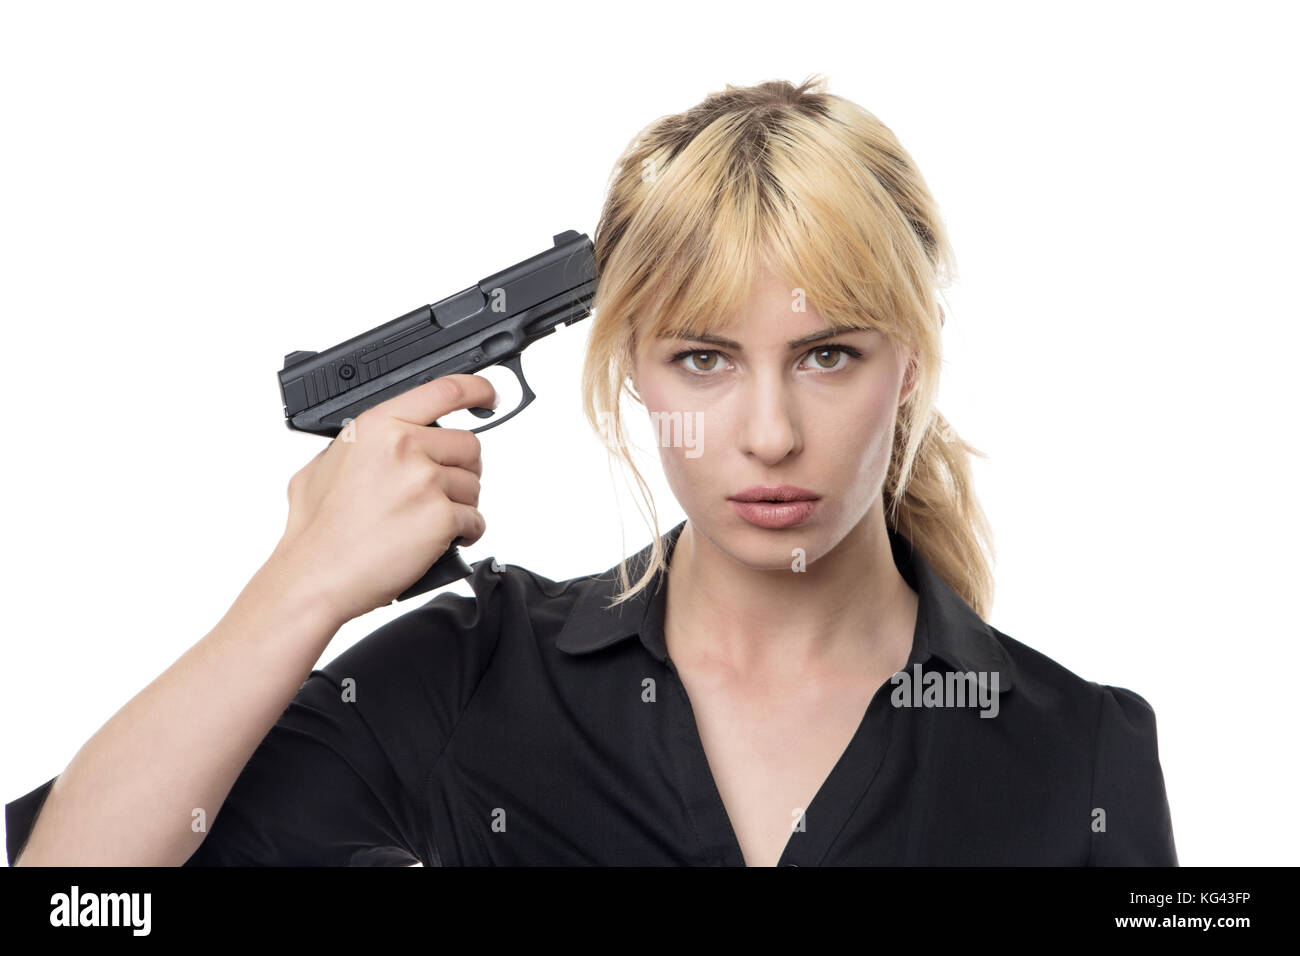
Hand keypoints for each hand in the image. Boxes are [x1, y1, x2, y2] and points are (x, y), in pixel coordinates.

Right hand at [272, 373, 495, 624]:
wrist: (315, 577)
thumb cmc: (316, 531)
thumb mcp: (322, 466)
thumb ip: (360, 444)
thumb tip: (382, 438)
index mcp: (377, 426)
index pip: (444, 391)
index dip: (476, 390)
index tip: (488, 396)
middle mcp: (404, 446)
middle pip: (468, 445)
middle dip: (461, 470)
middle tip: (439, 491)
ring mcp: (425, 481)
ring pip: (474, 485)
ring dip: (461, 505)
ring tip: (428, 521)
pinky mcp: (441, 517)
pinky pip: (476, 520)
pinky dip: (465, 533)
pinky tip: (438, 540)